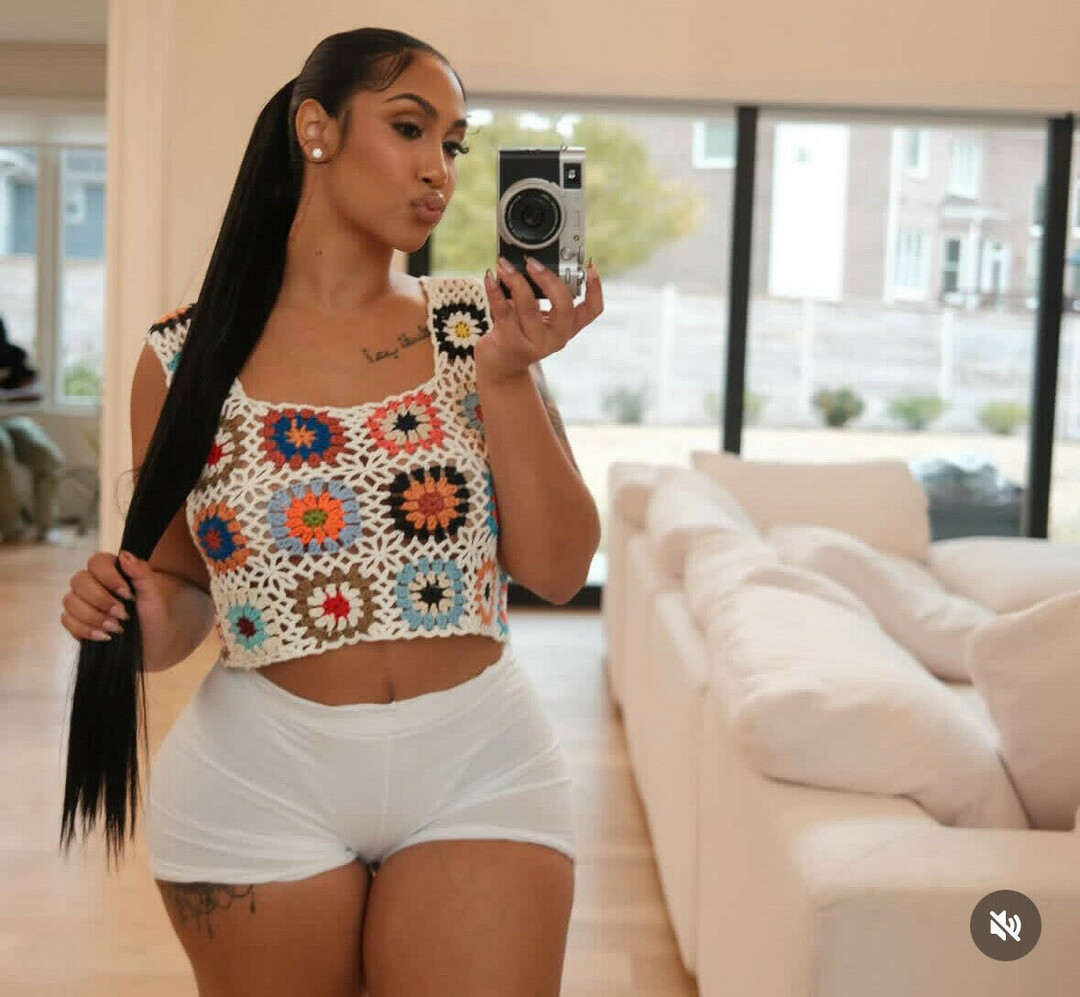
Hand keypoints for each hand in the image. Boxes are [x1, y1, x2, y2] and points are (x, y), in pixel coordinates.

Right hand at [59, 549, 170, 669]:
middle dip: (100, 600)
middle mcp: (94, 584)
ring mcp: (82, 603)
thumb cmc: (154, 618)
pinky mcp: (76, 622)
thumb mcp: (154, 595)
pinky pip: (66, 620)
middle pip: (79, 580)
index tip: (127, 594)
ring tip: (115, 627)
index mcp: (113, 572)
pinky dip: (84, 629)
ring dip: (93, 616)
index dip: (108, 576)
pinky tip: (104, 636)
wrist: (152, 647)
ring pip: (69, 601)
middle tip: (122, 614)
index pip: (96, 561)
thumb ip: (141, 572)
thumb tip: (124, 555)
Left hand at [478, 256, 603, 382]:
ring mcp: (535, 344)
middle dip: (549, 280)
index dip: (595, 289)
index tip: (589, 266)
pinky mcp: (510, 344)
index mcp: (568, 327)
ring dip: (516, 281)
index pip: (592, 310)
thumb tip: (531, 261)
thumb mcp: (538, 317)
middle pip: (564, 307)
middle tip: (532, 263)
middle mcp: (556, 337)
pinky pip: (503, 312)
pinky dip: (495, 292)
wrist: (500, 366)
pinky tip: (490, 277)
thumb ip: (541, 295)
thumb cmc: (519, 332)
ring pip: (529, 308)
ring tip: (504, 265)